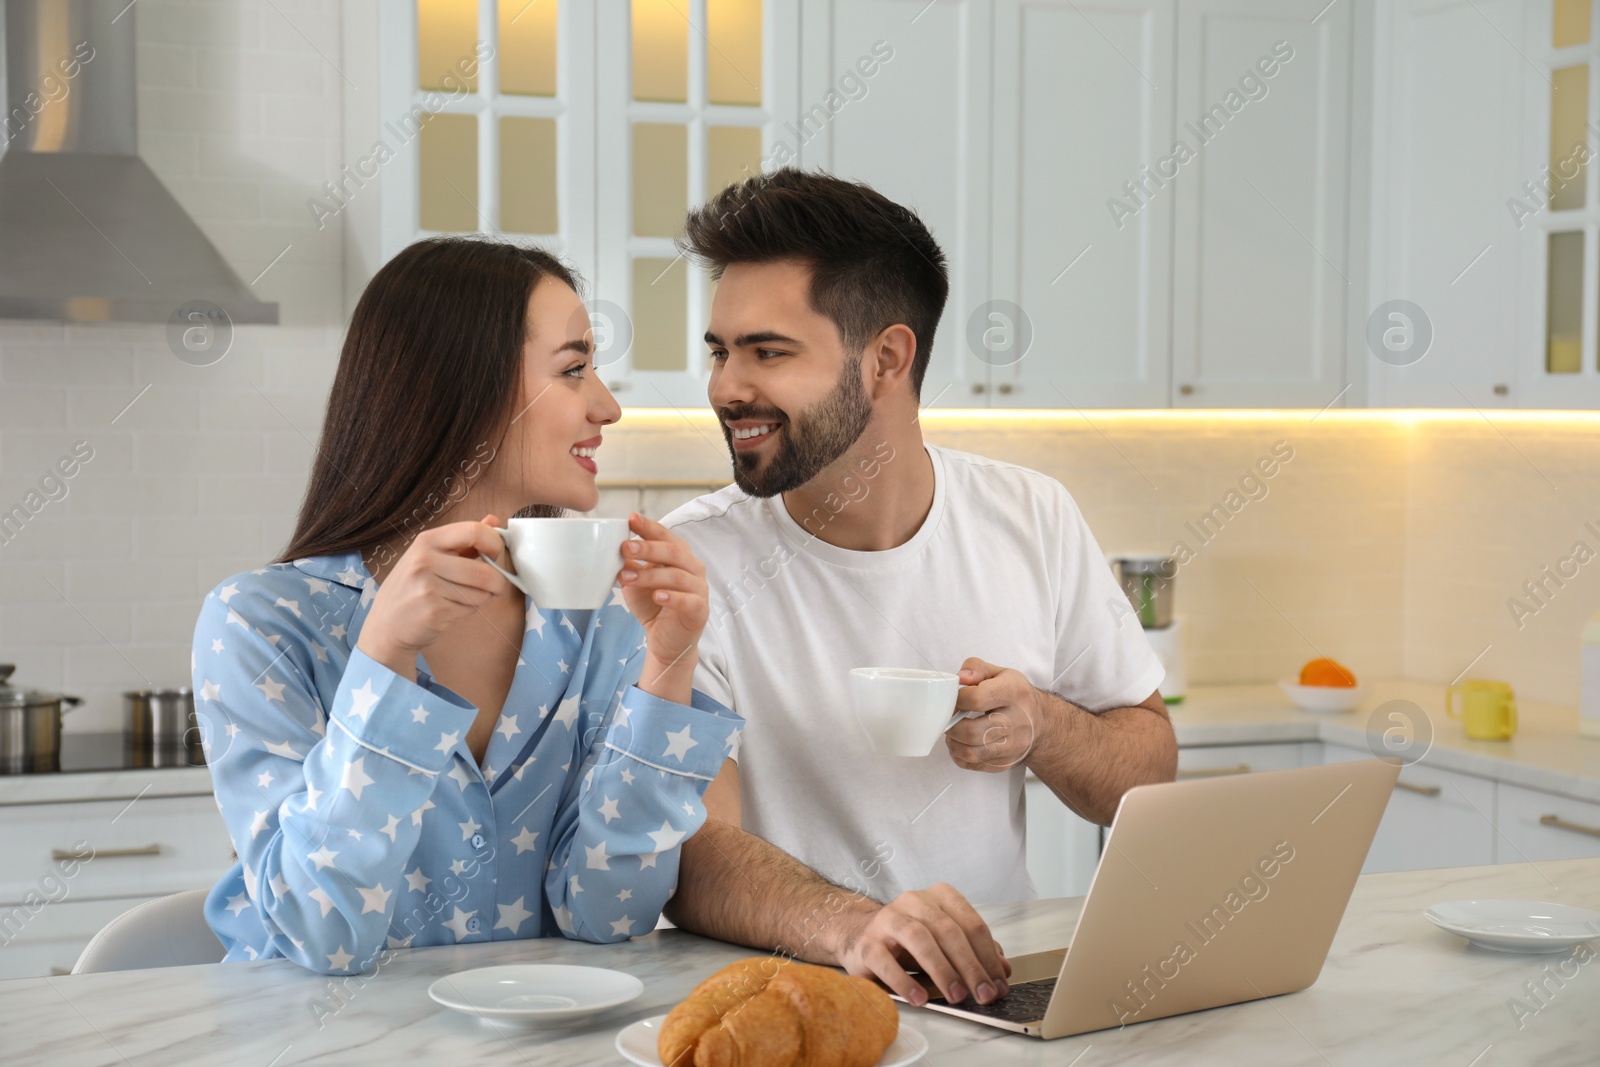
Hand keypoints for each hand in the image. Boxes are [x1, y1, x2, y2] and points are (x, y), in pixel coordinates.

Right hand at [355, 516, 516, 679]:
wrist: (386, 625)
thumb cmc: (412, 587)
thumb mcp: (430, 555)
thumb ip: (464, 540)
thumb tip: (493, 520)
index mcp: (427, 541)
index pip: (474, 531)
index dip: (495, 543)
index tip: (495, 554)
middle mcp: (425, 561)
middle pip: (484, 570)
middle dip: (497, 582)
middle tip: (494, 586)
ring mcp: (428, 587)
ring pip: (481, 592)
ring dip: (483, 597)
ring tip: (464, 597)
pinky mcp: (435, 611)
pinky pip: (471, 608)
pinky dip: (469, 610)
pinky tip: (451, 608)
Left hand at [617, 513, 707, 686]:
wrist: (666, 641)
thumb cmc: (653, 605)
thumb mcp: (636, 581)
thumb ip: (629, 564)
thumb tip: (608, 546)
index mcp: (679, 556)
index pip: (665, 536)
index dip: (649, 527)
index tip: (631, 519)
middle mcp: (693, 568)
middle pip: (673, 552)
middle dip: (648, 548)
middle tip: (625, 547)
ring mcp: (699, 589)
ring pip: (677, 576)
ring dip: (651, 575)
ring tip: (628, 577)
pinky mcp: (700, 610)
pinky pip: (689, 600)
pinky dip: (673, 597)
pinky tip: (657, 596)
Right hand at [834, 884, 1011, 1005]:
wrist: (861, 936)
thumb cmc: (910, 942)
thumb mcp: (945, 942)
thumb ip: (974, 952)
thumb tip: (1003, 971)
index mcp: (939, 897)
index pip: (971, 923)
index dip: (988, 956)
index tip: (999, 984)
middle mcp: (914, 901)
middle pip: (948, 930)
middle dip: (970, 966)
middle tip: (983, 994)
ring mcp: (888, 919)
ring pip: (918, 937)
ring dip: (942, 970)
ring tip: (957, 997)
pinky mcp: (867, 942)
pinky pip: (885, 960)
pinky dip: (904, 980)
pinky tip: (919, 998)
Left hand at [945, 657, 1043, 771]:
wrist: (1041, 723)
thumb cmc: (1016, 696)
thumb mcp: (1000, 673)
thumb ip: (976, 668)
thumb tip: (961, 677)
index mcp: (1014, 693)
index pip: (976, 699)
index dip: (957, 700)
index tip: (954, 700)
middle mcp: (1017, 721)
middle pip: (972, 732)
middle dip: (952, 726)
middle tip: (950, 720)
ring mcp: (1013, 746)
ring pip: (971, 753)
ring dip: (953, 743)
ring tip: (954, 732)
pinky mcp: (1006, 762)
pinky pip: (974, 764)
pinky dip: (960, 756)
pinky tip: (962, 744)